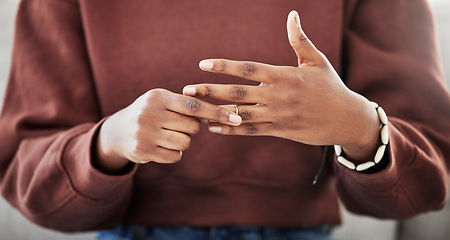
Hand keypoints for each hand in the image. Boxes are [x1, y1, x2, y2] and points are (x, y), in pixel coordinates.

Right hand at [94, 88, 241, 173]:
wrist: (118, 131)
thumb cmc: (151, 112)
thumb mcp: (164, 101)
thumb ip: (188, 104)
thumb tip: (223, 112)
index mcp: (157, 97)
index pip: (194, 105)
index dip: (217, 112)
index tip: (237, 118)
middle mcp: (149, 113)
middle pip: (192, 126)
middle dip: (192, 128)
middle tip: (178, 125)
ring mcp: (144, 133)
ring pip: (185, 143)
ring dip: (183, 141)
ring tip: (169, 135)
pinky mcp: (142, 151)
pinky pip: (175, 156)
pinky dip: (174, 153)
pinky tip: (162, 145)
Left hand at [183, 11, 379, 161]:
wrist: (347, 118)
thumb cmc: (331, 87)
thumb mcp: (316, 60)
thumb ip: (299, 39)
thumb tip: (292, 14)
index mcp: (284, 75)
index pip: (248, 69)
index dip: (224, 66)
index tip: (202, 64)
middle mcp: (278, 96)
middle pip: (238, 92)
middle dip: (210, 90)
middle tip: (187, 90)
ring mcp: (278, 115)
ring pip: (241, 114)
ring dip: (216, 112)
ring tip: (194, 111)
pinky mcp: (280, 131)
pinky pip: (251, 131)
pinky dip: (231, 130)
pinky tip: (214, 128)